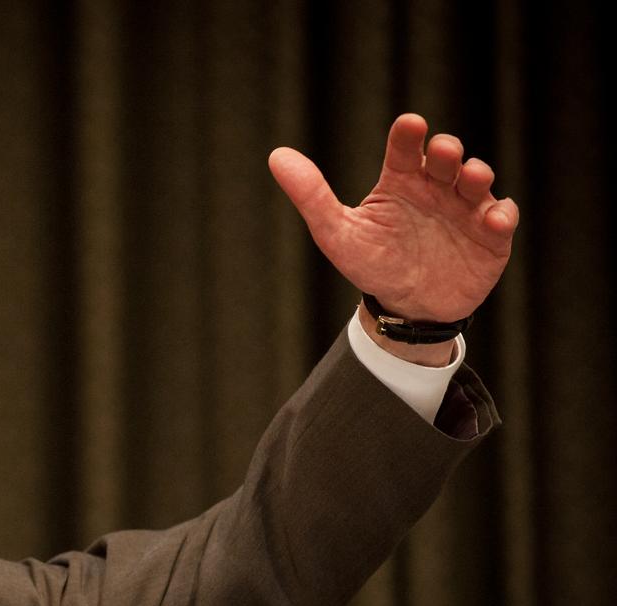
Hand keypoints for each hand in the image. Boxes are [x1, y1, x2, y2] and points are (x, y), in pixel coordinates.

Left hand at [268, 113, 518, 322]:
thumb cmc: (371, 264)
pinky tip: (492, 220)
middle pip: (445, 158)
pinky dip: (501, 215)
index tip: (409, 125)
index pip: (405, 148)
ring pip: (477, 180)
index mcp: (401, 181)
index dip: (408, 134)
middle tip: (441, 153)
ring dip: (477, 174)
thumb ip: (311, 195)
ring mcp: (466, 209)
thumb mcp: (336, 233)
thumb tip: (276, 155)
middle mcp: (436, 187)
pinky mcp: (491, 236)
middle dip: (447, 151)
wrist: (404, 309)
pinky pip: (502, 218)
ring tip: (472, 177)